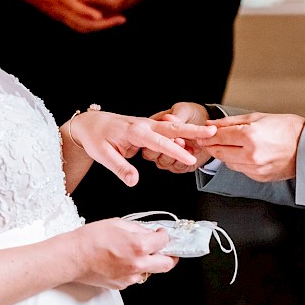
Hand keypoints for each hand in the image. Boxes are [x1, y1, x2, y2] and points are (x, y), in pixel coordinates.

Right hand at [11, 0, 126, 32]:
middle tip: (121, 19)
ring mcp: (58, 16)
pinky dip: (89, 26)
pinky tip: (100, 22)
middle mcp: (60, 10)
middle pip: (83, 25)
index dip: (91, 14)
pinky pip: (75, 25)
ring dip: (98, 27)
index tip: (105, 15)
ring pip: (80, 28)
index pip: (78, 9)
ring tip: (114, 22)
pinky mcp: (58, 17)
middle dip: (104, 25)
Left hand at [71, 109, 215, 185]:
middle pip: (172, 128)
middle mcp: (144, 124)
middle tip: (213, 131)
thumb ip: (120, 168)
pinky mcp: (149, 126)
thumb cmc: (96, 138)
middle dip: (193, 130)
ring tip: (212, 132)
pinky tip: (195, 137)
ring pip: (173, 127)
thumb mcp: (102, 155)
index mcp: (134, 130)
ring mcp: (147, 123)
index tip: (190, 158)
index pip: (159, 141)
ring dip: (191, 130)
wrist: (91, 123)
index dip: (176, 151)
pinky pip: (168, 129)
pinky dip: (183, 132)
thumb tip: (134, 182)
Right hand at [72, 217, 177, 289]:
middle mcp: (137, 264)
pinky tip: (122, 260)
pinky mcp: (121, 285)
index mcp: (139, 246)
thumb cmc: (90, 239)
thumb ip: (138, 228)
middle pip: (167, 264)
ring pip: (151, 272)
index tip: (161, 233)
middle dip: (169, 255)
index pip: (164, 242)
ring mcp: (130, 277)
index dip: (165, 235)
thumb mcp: (117, 223)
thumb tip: (149, 232)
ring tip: (136, 252)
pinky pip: (135, 277)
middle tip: (165, 249)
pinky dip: (135, 269)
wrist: (73, 257)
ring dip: (149, 262)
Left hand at [196, 112, 304, 181]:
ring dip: (224, 154)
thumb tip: (211, 125)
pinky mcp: (259, 177)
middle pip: (219, 152)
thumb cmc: (286, 128)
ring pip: (228, 162)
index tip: (202, 133)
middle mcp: (251, 154)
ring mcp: (255, 168)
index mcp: (250, 136)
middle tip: (208, 139)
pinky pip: (240, 169)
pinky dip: (237, 161)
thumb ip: (230, 122)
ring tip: (230, 144)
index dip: (207, 135)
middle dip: (211, 145)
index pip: (218, 137)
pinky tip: (244, 153)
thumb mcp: (257, 117)